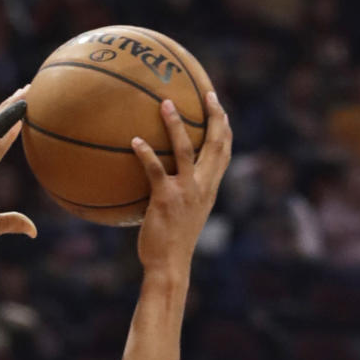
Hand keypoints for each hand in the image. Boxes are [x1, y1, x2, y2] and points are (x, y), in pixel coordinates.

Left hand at [133, 91, 231, 275]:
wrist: (169, 265)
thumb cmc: (172, 243)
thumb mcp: (184, 215)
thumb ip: (182, 194)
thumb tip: (165, 178)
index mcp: (209, 190)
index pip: (224, 154)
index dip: (225, 129)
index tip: (220, 109)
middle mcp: (202, 187)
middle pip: (215, 144)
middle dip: (215, 117)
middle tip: (208, 94)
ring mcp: (185, 192)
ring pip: (185, 150)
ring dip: (176, 124)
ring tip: (165, 103)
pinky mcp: (165, 199)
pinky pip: (155, 169)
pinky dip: (145, 154)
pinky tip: (134, 141)